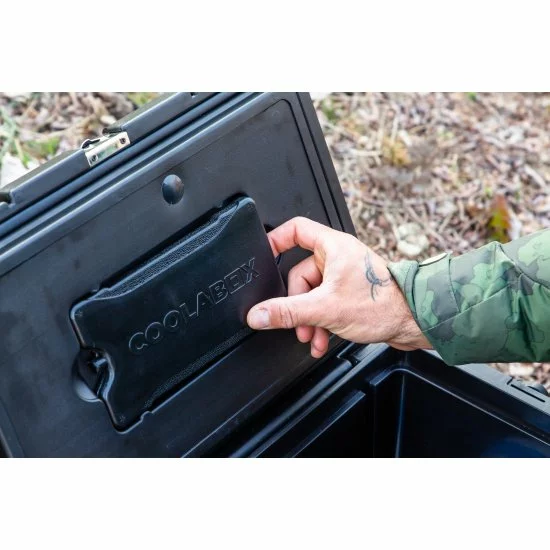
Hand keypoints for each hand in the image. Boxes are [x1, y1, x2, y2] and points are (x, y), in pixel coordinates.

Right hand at [247, 217, 430, 357]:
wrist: (413, 323)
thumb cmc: (382, 305)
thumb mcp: (325, 309)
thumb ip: (287, 312)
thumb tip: (258, 314)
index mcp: (333, 247)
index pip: (296, 229)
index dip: (276, 240)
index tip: (263, 256)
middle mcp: (338, 257)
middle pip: (299, 273)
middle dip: (297, 304)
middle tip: (298, 323)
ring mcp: (344, 276)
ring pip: (312, 293)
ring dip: (308, 319)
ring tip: (312, 337)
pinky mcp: (350, 293)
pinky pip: (324, 304)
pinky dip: (320, 322)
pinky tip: (322, 340)